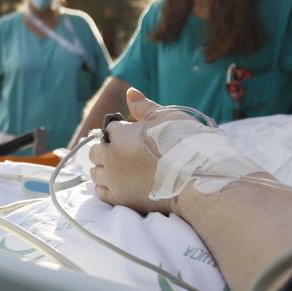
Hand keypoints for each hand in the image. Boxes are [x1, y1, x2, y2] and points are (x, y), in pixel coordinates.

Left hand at [88, 88, 180, 214]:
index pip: (110, 129)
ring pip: (95, 172)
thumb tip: (130, 92)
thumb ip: (144, 107)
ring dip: (104, 169)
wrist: (196, 181)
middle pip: (96, 151)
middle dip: (107, 150)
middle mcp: (111, 157)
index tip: (133, 137)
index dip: (121, 131)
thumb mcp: (167, 118)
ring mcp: (113, 180)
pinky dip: (105, 187)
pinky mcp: (120, 199)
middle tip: (125, 154)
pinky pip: (100, 192)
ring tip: (122, 170)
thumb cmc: (185, 145)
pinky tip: (117, 185)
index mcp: (120, 134)